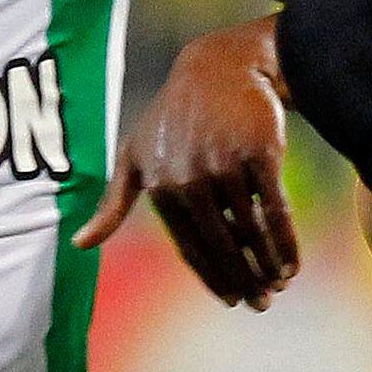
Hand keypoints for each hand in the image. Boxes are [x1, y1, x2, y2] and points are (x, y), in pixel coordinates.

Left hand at [75, 19, 298, 306]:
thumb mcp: (134, 155)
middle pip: (222, 245)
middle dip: (245, 280)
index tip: (234, 300)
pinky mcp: (259, 152)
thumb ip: (113, 203)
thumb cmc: (173, 117)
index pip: (191, 248)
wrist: (220, 67)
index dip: (215, 278)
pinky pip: (275, 209)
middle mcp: (191, 177)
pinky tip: (293, 263)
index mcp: (161, 186)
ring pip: (251, 231)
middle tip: (262, 304)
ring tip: (280, 285)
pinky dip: (286, 241)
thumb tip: (79, 245)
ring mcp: (226, 164)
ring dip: (268, 265)